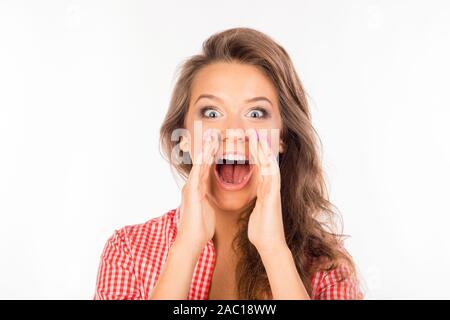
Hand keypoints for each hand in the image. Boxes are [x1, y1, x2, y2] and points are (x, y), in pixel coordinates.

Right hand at [176, 129, 218, 249]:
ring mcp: (191, 187)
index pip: (206, 167)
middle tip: (215, 132)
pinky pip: (198, 173)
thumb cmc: (200, 227)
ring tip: (212, 136)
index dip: (212, 154)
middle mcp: (193, 185)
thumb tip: (210, 194)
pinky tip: (207, 152)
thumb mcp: (207, 208)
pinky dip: (203, 161)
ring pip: (199, 164)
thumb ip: (207, 197)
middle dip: (209, 147)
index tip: (219, 141)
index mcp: (198, 188)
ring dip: (206, 149)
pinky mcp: (192, 192)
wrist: (191, 240)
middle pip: (202, 161)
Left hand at [247, 129, 287, 254]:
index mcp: (264, 189)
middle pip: (265, 162)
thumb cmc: (261, 229)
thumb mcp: (256, 209)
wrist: (269, 244)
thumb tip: (255, 194)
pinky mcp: (273, 198)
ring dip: (264, 151)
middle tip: (252, 132)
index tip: (248, 140)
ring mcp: (273, 192)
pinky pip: (272, 178)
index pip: (259, 166)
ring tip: (258, 137)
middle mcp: (270, 187)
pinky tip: (265, 156)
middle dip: (259, 146)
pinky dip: (269, 166)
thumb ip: (257, 199)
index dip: (254, 152)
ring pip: (269, 166)